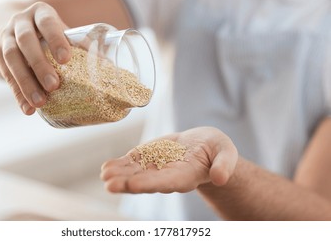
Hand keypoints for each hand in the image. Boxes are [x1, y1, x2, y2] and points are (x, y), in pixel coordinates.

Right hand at [0, 2, 71, 114]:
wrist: (16, 30)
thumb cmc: (50, 34)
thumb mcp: (62, 33)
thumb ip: (80, 46)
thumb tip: (107, 66)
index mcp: (40, 13)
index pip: (47, 23)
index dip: (55, 39)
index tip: (65, 59)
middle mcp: (19, 21)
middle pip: (26, 41)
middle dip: (39, 64)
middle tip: (54, 85)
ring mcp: (4, 37)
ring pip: (11, 58)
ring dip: (26, 82)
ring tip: (41, 102)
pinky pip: (6, 76)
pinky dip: (18, 94)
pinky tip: (28, 109)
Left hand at [101, 127, 237, 192]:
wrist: (203, 145)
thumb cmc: (217, 149)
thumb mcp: (226, 152)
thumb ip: (224, 165)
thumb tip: (221, 177)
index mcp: (186, 176)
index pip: (167, 183)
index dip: (151, 184)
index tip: (134, 186)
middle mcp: (167, 176)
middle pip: (146, 181)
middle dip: (127, 183)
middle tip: (110, 185)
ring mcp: (155, 167)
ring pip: (135, 173)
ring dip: (119, 175)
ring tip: (104, 175)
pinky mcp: (148, 157)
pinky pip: (132, 163)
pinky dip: (119, 165)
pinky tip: (106, 167)